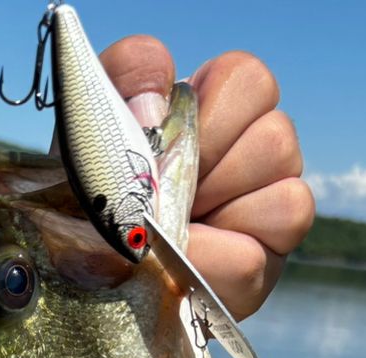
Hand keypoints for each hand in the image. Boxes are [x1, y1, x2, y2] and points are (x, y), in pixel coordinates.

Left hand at [100, 38, 314, 320]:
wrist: (80, 270)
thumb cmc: (95, 194)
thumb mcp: (96, 122)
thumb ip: (128, 75)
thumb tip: (157, 103)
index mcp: (222, 112)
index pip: (251, 82)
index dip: (210, 111)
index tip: (162, 140)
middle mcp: (258, 160)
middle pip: (276, 140)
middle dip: (206, 173)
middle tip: (161, 195)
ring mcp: (268, 219)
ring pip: (286, 202)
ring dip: (213, 220)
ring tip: (169, 231)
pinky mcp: (258, 275)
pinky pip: (254, 261)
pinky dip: (207, 263)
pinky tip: (176, 265)